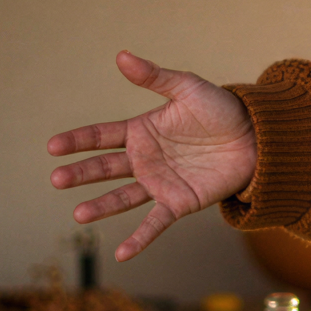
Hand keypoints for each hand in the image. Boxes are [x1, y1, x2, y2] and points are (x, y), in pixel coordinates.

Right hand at [47, 51, 257, 260]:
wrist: (258, 137)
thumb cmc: (222, 110)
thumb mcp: (188, 88)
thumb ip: (155, 77)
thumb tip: (121, 56)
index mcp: (141, 131)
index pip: (101, 136)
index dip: (77, 141)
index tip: (52, 146)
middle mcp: (145, 159)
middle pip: (105, 168)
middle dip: (81, 174)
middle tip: (57, 179)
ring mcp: (160, 183)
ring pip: (123, 198)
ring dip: (101, 206)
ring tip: (79, 214)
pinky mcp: (179, 202)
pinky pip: (155, 223)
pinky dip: (139, 239)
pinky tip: (122, 254)